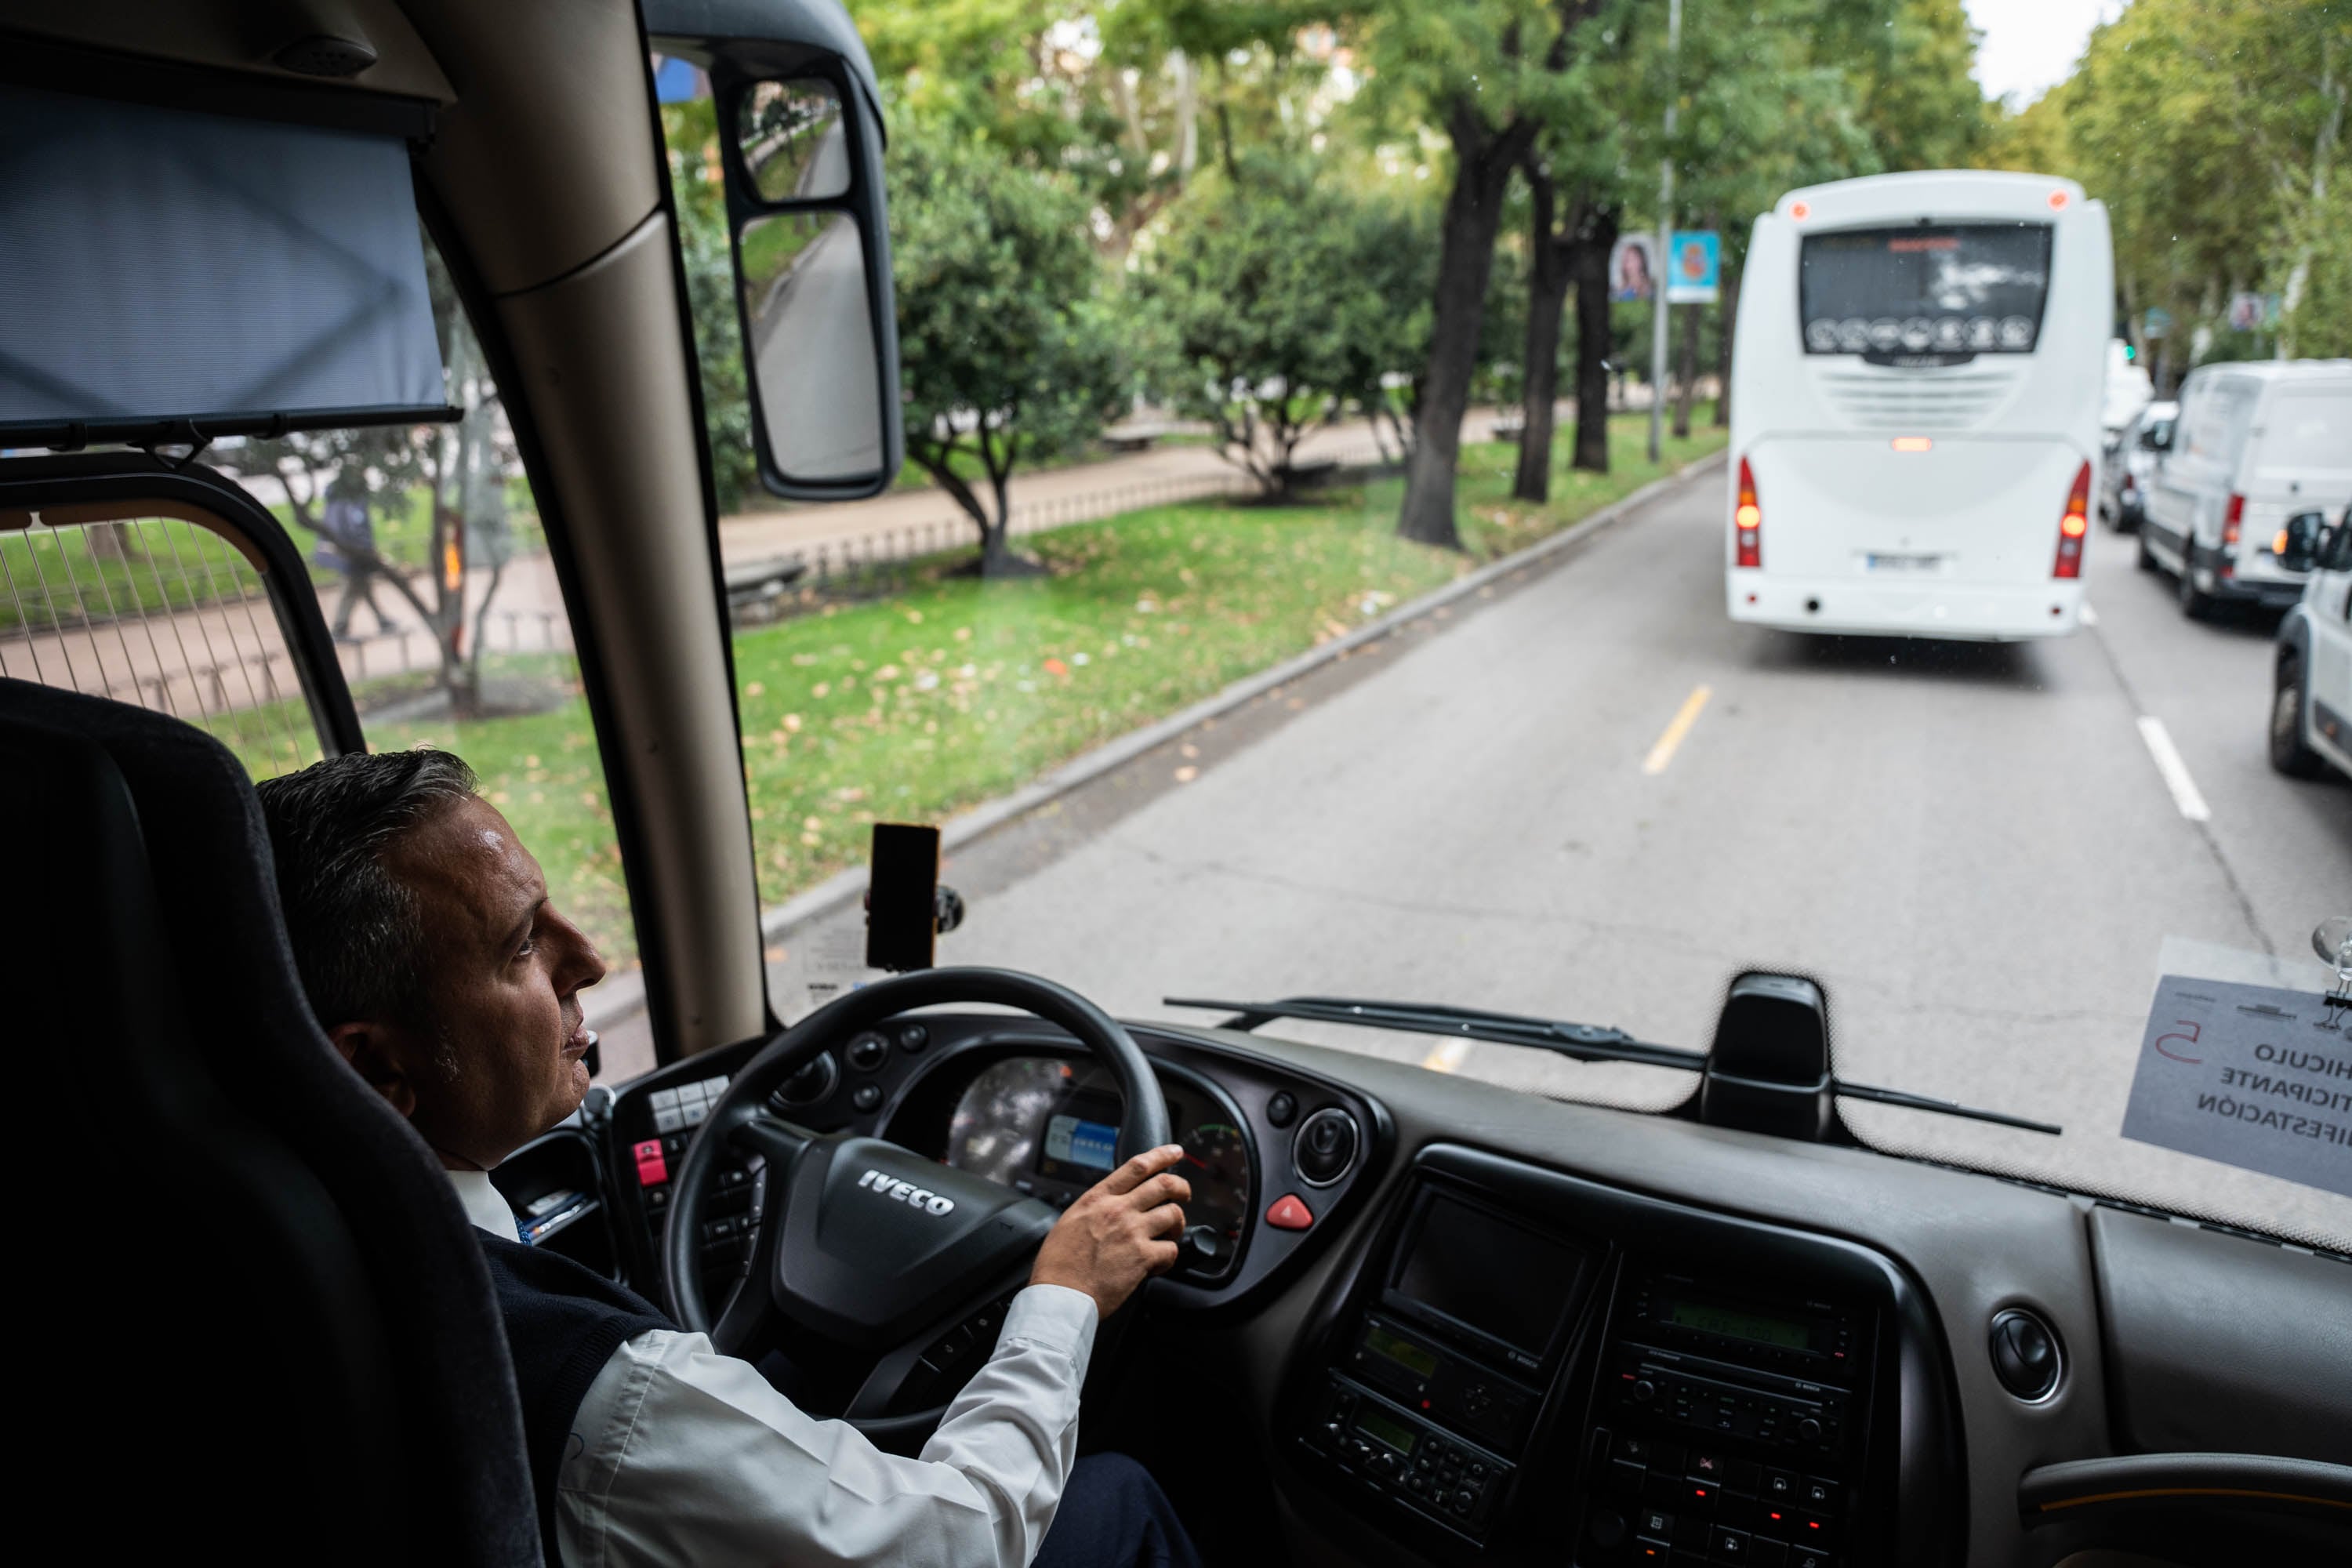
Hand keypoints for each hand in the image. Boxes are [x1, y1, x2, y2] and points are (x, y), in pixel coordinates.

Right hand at [1029, 1145, 1190, 1318]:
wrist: (1061, 1295)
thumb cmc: (1059, 1265)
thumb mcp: (1070, 1221)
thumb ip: (1095, 1209)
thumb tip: (1111, 1208)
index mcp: (1098, 1199)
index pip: (1136, 1166)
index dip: (1161, 1155)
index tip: (1174, 1152)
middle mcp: (1118, 1210)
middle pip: (1164, 1184)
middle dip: (1182, 1187)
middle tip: (1184, 1194)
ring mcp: (1133, 1232)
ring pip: (1173, 1214)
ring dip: (1177, 1225)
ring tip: (1170, 1235)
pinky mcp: (1143, 1257)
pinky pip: (1171, 1249)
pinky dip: (1169, 1256)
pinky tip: (1158, 1263)